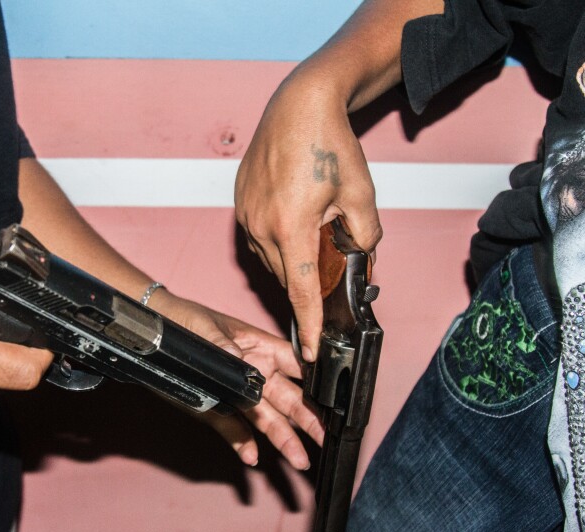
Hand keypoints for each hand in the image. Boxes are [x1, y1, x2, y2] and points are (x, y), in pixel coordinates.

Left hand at [149, 290, 323, 469]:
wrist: (156, 334)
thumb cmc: (187, 321)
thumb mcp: (205, 327)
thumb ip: (223, 344)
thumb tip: (239, 357)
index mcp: (259, 347)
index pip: (294, 363)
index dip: (313, 379)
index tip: (329, 398)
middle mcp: (255, 373)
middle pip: (288, 398)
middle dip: (307, 418)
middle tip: (322, 437)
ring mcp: (238, 393)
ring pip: (268, 418)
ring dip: (283, 438)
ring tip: (299, 458)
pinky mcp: (218, 408)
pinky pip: (235, 428)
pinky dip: (243, 443)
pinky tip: (251, 456)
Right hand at [234, 73, 381, 361]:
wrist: (299, 106)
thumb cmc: (329, 144)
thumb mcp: (362, 194)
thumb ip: (364, 237)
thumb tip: (358, 257)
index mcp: (292, 227)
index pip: (300, 290)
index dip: (308, 325)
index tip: (310, 350)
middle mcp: (261, 225)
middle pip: (286, 274)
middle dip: (309, 276)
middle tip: (333, 254)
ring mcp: (245, 214)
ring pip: (270, 257)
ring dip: (292, 254)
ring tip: (314, 222)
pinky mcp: (239, 203)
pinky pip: (258, 236)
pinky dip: (277, 237)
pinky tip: (295, 213)